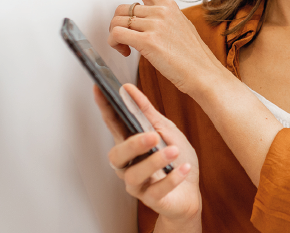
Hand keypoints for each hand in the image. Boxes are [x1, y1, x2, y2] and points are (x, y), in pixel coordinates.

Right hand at [94, 84, 200, 226]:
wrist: (190, 192)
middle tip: (153, 136)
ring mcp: (138, 184)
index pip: (113, 124)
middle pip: (117, 156)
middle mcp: (129, 165)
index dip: (104, 108)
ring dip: (154, 162)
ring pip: (134, 175)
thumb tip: (129, 89)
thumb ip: (148, 112)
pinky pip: (157, 191)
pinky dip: (172, 179)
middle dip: (133, 145)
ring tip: (173, 152)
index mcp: (131, 144)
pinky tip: (183, 169)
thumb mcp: (167, 130)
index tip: (99, 89)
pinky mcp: (152, 199)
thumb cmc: (176, 159)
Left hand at [103, 0, 223, 94]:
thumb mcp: (181, 27)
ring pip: (117, 23)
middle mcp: (161, 11)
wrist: (204, 73)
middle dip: (117, 25)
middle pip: (122, 9)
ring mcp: (155, 25)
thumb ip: (162, 18)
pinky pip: (117, 35)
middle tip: (124, 40)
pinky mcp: (148, 41)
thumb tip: (144, 20)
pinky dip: (115, 44)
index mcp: (168, 6)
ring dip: (116, 37)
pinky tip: (126, 52)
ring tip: (127, 48)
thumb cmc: (193, 56)